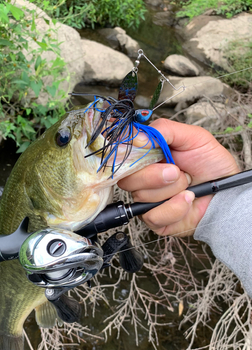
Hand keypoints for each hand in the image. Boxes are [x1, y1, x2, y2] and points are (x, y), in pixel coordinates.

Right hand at [118, 119, 239, 236]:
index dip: (131, 156)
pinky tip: (187, 200)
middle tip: (177, 171)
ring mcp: (146, 200)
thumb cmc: (210, 164)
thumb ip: (164, 129)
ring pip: (142, 197)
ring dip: (171, 191)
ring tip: (188, 186)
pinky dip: (175, 207)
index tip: (149, 152)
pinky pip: (153, 216)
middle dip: (156, 176)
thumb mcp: (193, 137)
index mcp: (146, 158)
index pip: (122, 157)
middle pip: (128, 179)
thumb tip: (137, 137)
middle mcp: (142, 179)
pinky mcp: (155, 219)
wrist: (227, 191)